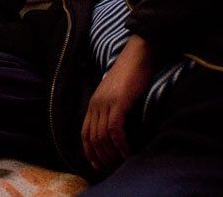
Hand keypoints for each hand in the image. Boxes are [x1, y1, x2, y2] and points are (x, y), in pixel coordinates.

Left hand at [82, 35, 153, 170]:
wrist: (138, 54)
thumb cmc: (131, 73)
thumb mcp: (116, 93)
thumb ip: (112, 108)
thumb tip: (116, 128)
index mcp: (93, 102)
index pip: (84, 133)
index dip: (89, 151)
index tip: (97, 165)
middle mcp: (95, 104)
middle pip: (92, 138)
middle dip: (101, 157)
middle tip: (111, 168)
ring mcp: (106, 103)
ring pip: (102, 136)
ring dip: (110, 153)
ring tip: (120, 163)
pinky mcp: (118, 102)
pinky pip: (114, 129)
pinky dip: (119, 144)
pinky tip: (127, 152)